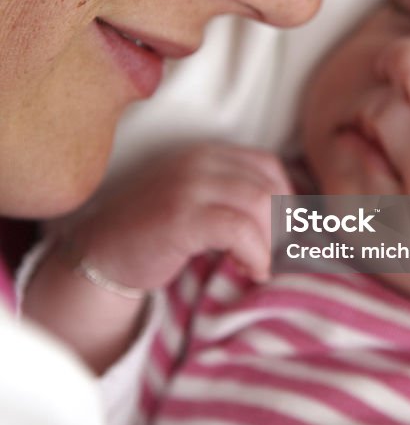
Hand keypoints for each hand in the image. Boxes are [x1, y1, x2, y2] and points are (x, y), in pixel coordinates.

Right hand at [51, 142, 292, 290]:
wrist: (101, 255)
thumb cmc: (157, 234)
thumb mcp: (200, 204)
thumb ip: (236, 200)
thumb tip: (293, 222)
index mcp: (208, 154)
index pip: (270, 167)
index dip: (286, 204)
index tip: (279, 237)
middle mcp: (200, 162)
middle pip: (270, 187)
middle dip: (282, 229)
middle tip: (270, 258)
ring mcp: (188, 186)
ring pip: (260, 204)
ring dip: (269, 243)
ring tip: (256, 266)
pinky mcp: (179, 216)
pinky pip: (238, 228)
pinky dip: (255, 253)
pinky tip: (249, 269)